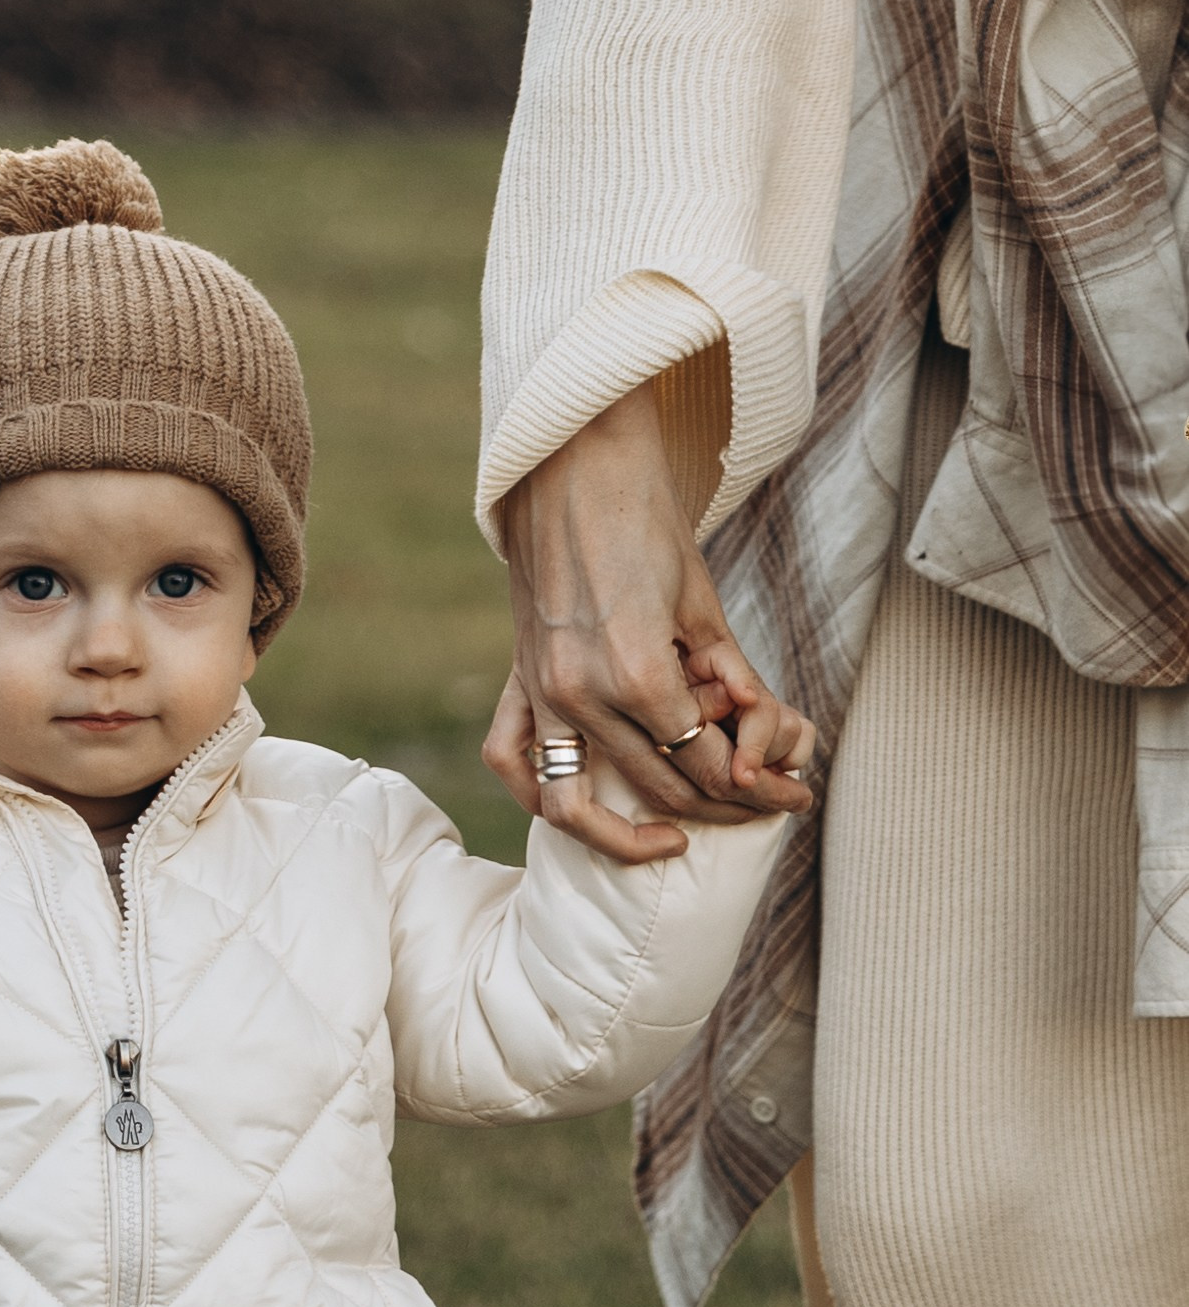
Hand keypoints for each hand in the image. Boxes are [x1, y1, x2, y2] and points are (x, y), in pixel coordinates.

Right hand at [484, 382, 816, 865]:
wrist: (572, 466)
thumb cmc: (644, 519)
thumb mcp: (702, 600)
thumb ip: (727, 675)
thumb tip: (760, 733)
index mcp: (638, 671)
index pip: (705, 758)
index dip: (758, 784)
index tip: (792, 794)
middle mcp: (583, 696)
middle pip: (658, 785)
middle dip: (720, 805)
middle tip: (764, 807)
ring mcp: (543, 694)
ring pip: (581, 803)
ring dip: (631, 833)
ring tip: (672, 840)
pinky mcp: (519, 681)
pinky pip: (514, 764)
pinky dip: (542, 797)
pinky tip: (586, 810)